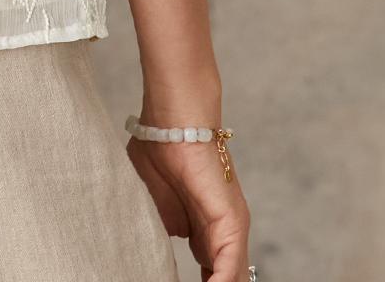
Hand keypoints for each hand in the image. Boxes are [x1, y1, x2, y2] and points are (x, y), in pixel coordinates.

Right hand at [129, 133, 250, 281]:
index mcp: (201, 228)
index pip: (207, 272)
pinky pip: (231, 268)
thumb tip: (153, 248)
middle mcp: (219, 233)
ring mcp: (229, 229)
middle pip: (221, 277)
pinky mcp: (233, 223)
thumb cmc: (156, 147)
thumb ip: (159, 223)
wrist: (171, 118)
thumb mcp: (151, 199)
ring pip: (230, 277)